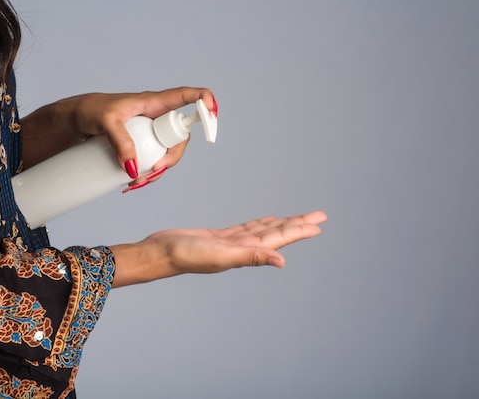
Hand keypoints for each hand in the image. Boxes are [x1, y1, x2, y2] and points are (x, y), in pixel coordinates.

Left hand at [65, 87, 216, 187]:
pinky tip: (131, 183)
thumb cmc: (89, 111)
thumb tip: (133, 168)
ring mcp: (149, 133)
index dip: (205, 102)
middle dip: (171, 158)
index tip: (213, 113)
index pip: (187, 97)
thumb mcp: (105, 122)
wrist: (71, 122)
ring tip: (134, 183)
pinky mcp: (139, 146)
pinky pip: (151, 161)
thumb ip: (121, 141)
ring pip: (166, 154)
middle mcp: (156, 117)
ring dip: (156, 172)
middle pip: (179, 138)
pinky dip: (145, 175)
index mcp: (154, 103)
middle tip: (152, 172)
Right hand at [110, 210, 326, 287]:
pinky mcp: (219, 237)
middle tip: (318, 216)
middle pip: (275, 234)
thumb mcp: (221, 255)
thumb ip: (251, 257)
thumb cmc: (185, 256)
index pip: (278, 240)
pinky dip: (259, 224)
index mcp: (245, 253)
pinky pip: (246, 229)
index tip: (318, 224)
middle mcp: (242, 249)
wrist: (160, 253)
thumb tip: (282, 262)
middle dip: (297, 224)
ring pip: (262, 230)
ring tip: (299, 218)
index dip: (298, 231)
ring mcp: (231, 243)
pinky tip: (266, 220)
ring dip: (281, 224)